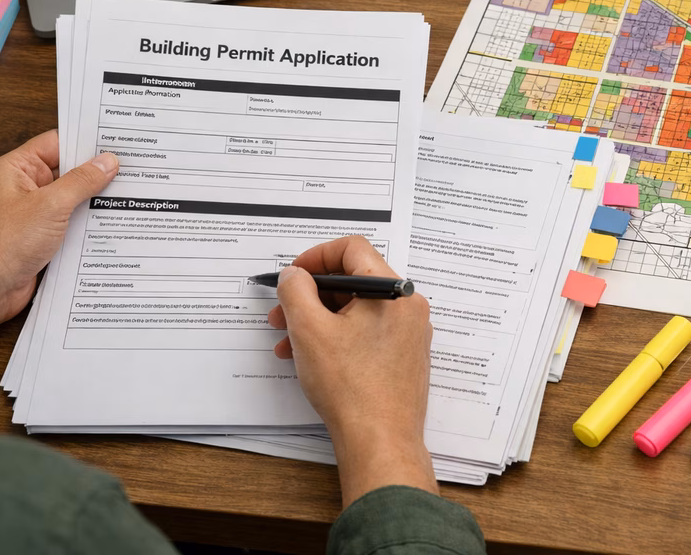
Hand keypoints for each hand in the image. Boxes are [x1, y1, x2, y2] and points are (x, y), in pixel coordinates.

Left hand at [0, 130, 117, 345]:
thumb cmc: (3, 245)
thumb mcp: (50, 205)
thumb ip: (81, 181)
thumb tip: (106, 162)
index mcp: (14, 170)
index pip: (55, 143)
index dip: (84, 141)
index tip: (115, 142)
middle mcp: (20, 188)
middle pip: (64, 171)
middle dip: (95, 172)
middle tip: (130, 169)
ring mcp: (29, 214)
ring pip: (69, 198)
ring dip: (92, 200)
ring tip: (128, 195)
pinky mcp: (38, 237)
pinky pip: (67, 223)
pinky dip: (86, 223)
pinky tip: (110, 224)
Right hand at [267, 235, 437, 505]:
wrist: (380, 442)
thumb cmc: (351, 388)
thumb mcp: (309, 330)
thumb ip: (295, 291)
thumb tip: (294, 275)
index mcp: (392, 291)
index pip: (352, 249)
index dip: (316, 256)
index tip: (293, 275)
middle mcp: (407, 307)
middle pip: (353, 281)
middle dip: (311, 296)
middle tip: (281, 312)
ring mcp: (408, 333)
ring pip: (357, 310)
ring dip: (318, 320)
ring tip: (287, 343)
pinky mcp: (403, 356)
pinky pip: (367, 332)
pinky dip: (337, 337)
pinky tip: (309, 358)